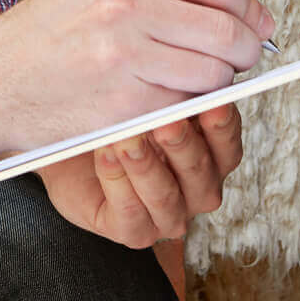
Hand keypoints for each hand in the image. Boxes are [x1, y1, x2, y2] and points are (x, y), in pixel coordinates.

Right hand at [0, 0, 271, 196]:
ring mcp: (124, 56)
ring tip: (192, 83)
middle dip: (244, 50)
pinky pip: (181, 108)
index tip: (258, 25)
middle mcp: (125, 4)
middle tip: (242, 61)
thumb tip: (229, 7)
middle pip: (224, 29)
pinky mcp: (121, 104)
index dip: (248, 8)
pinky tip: (162, 104)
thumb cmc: (40, 37)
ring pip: (212, 73)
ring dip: (215, 84)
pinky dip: (183, 110)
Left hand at [40, 104, 243, 246]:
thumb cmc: (117, 118)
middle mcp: (195, 190)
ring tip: (127, 139)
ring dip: (146, 166)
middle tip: (167, 122)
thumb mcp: (148, 98)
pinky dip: (117, 182)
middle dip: (183, 146)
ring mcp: (167, 215)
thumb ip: (173, 92)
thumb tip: (188, 68)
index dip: (223, 127)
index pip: (228, 145)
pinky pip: (130, 213)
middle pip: (201, 173)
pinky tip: (104, 154)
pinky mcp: (134, 232)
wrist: (71, 144)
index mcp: (211, 157)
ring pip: (166, 197)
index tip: (214, 103)